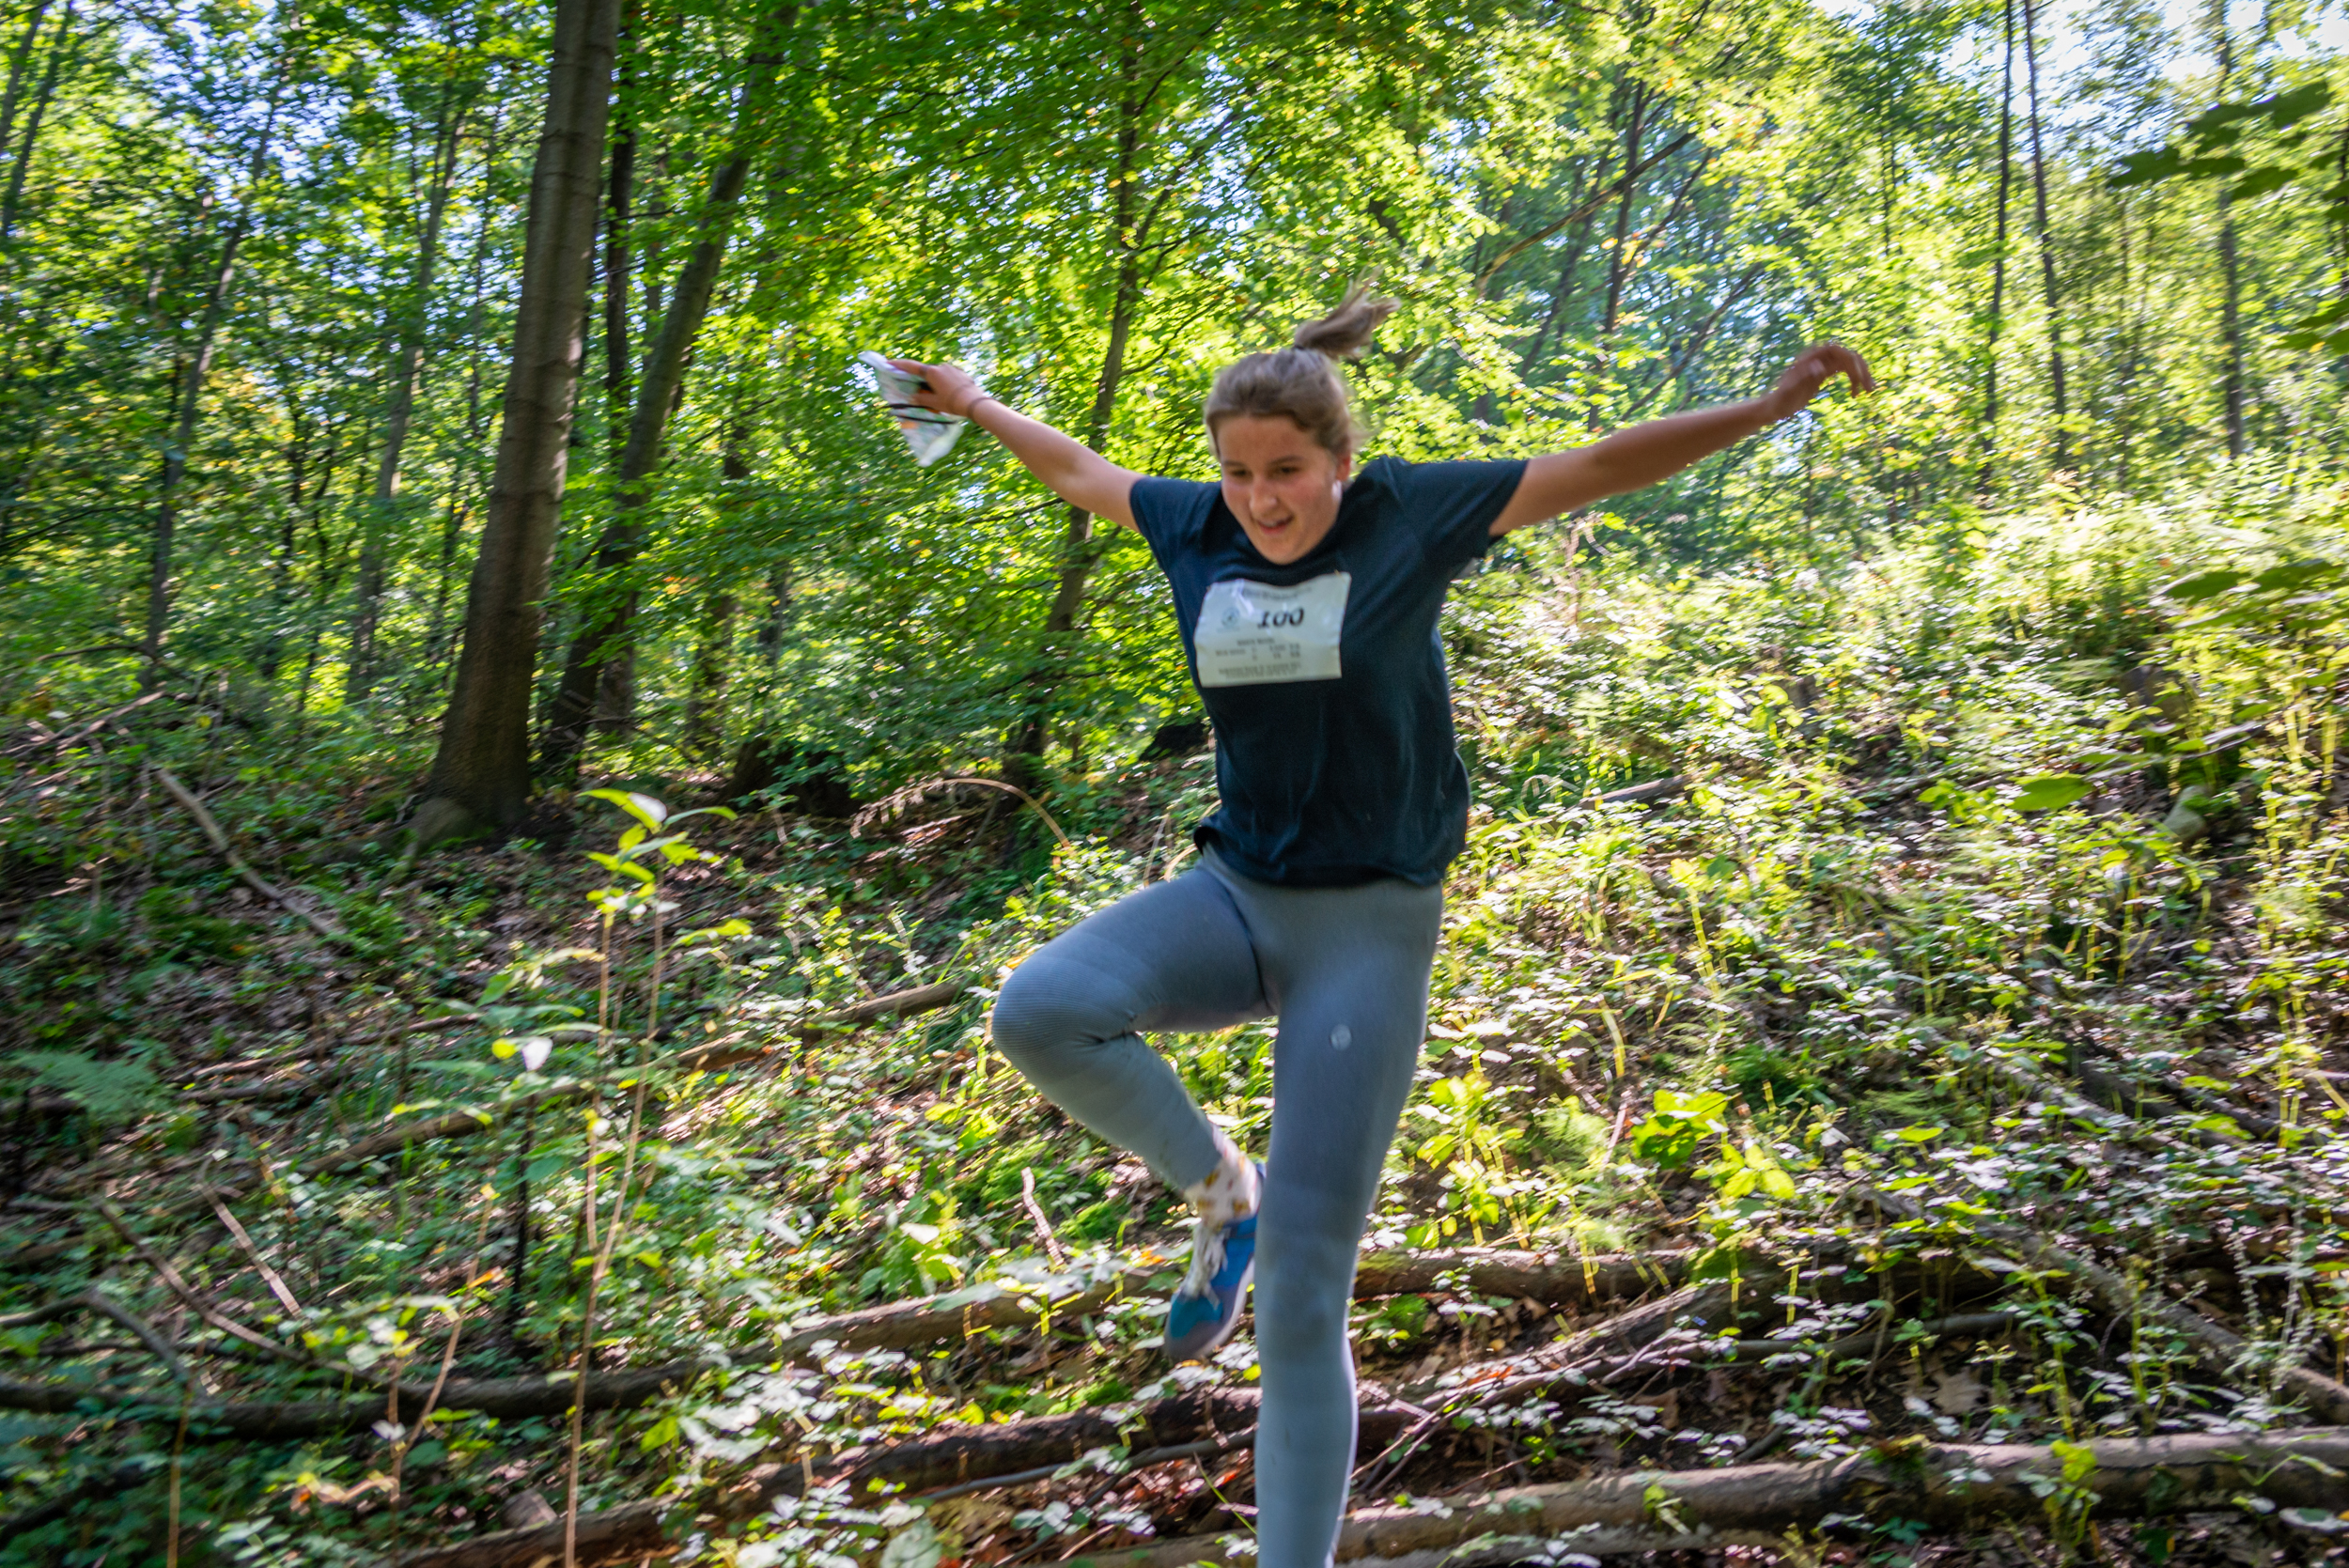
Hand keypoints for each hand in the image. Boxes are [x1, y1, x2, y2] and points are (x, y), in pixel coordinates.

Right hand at [887, 358, 988, 418]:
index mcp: (932, 372)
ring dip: (936, 382)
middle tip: (922, 390)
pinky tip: (951, 393)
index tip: (889, 362)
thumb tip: (913, 397)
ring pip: (939, 374)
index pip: (912, 367)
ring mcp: (952, 368)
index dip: (899, 364)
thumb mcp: (934, 403)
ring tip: (942, 396)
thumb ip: (921, 399)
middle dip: (923, 380)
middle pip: (927, 372)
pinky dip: (946, 383)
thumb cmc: (952, 403)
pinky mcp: (961, 372)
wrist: (975, 403)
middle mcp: (941, 366)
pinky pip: (949, 376)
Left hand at [1760, 342, 1875, 421]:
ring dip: (1861, 374)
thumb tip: (1820, 366)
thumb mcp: (1790, 392)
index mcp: (1809, 357)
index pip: (1836, 350)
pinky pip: (1844, 371)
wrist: (1773, 408)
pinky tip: (1855, 395)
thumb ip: (1803, 378)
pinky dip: (1853, 380)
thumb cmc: (1779, 401)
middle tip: (1869, 388)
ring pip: (1848, 363)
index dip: (1850, 360)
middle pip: (1846, 355)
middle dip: (1860, 369)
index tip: (1858, 376)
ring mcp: (1821, 364)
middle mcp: (1817, 357)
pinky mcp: (1823, 373)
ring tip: (1869, 391)